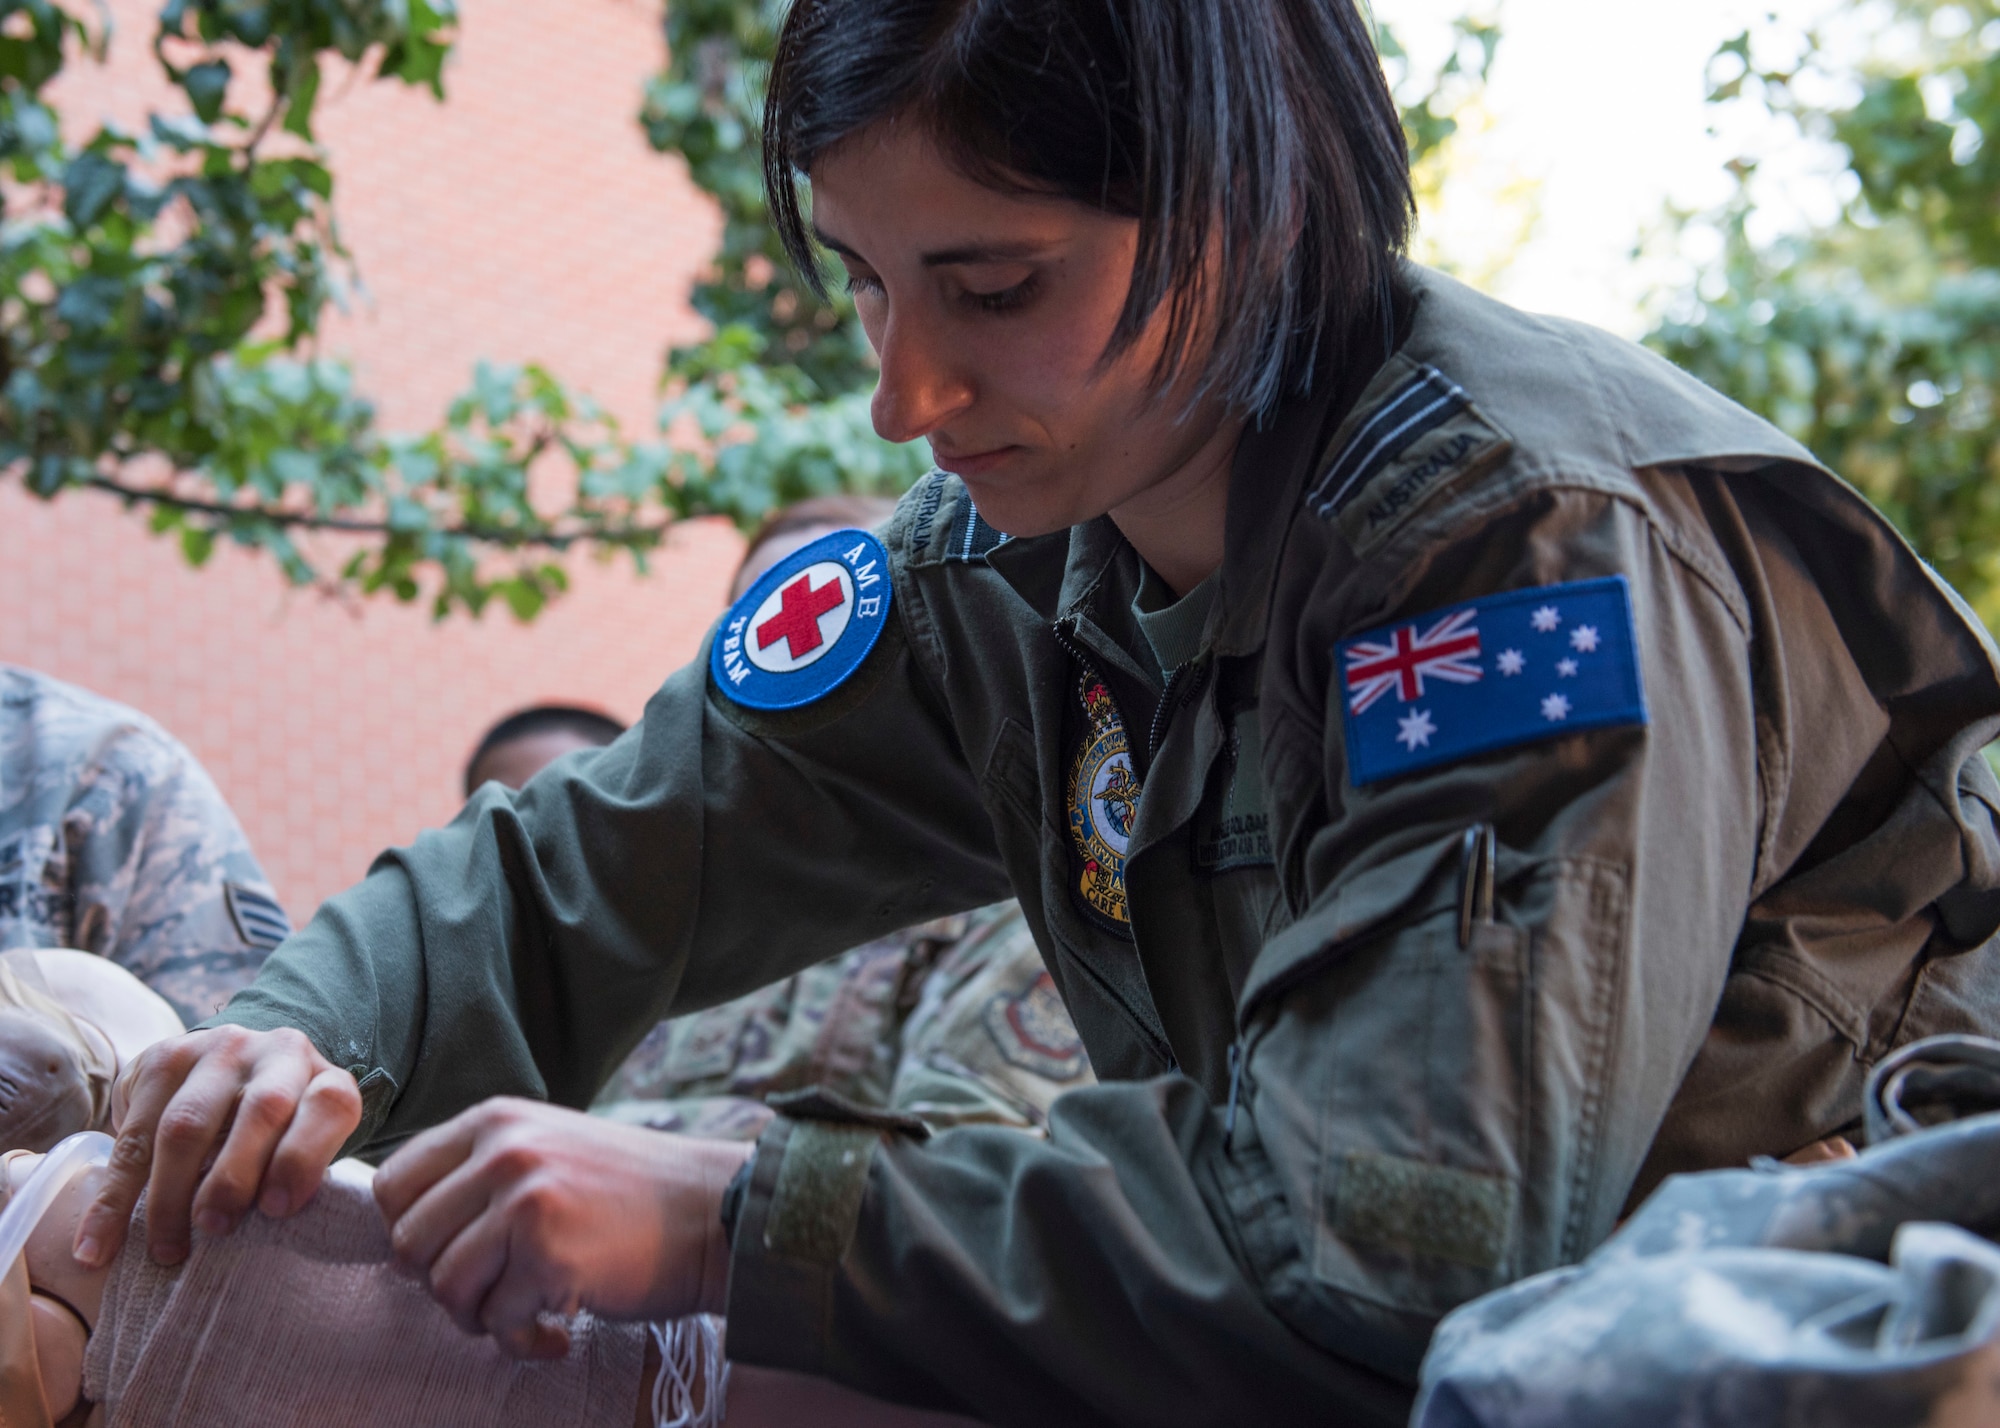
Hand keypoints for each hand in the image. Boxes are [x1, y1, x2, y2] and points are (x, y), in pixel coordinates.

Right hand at [72, 1027, 360, 1269]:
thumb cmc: (281, 1133)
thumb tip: (270, 1236)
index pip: (328, 1106)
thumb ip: (301, 1179)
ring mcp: (220, 1050)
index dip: (304, 1157)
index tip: (278, 1210)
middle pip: (260, 1110)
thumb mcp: (307, 1147)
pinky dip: (112, 1199)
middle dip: (234, 1177)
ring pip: (186, 1124)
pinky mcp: (163, 1059)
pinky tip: (99, 1244)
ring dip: (170, 1196)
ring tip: (166, 1250)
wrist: (239, 1068)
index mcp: (325, 1078)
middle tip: (214, 1229)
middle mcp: (278, 1053)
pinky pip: (131, 1133)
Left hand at [373, 1098, 751, 1359]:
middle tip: (495, 1292)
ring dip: (482, 1316)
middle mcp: (505, 1151)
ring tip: (529, 1311)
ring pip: (444, 1286)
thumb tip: (403, 1229)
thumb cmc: (631, 1195)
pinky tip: (561, 1331)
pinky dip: (523, 1340)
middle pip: (408, 1241)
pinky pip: (497, 1321)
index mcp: (496, 1120)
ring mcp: (526, 1200)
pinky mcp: (550, 1254)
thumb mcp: (548, 1149)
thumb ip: (481, 1172)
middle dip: (444, 1283)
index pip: (396, 1182)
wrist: (716, 1213)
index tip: (456, 1254)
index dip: (413, 1233)